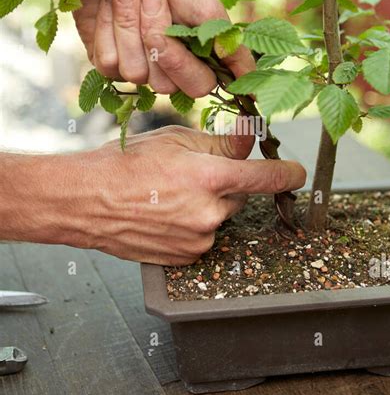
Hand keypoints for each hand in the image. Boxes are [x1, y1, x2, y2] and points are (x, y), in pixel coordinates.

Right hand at [74, 125, 305, 264]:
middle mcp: (210, 213)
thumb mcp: (176, 139)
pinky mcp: (187, 258)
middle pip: (240, 197)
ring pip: (221, 218)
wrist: (88, 201)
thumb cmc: (125, 164)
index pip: (267, 177)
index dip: (287, 173)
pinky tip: (167, 214)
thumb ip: (221, 142)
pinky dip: (194, 227)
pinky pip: (204, 239)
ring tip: (171, 196)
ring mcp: (198, 240)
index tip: (297, 172)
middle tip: (193, 176)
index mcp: (210, 178)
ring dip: (208, 207)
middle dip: (227, 185)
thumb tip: (251, 135)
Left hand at [75, 0, 255, 95]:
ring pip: (135, 73)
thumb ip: (221, 35)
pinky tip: (107, 1)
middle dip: (157, 36)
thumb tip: (247, 74)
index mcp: (198, 48)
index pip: (205, 83)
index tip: (217, 72)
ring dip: (128, 25)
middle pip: (168, 85)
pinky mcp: (106, 60)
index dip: (200, 75)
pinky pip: (108, 63)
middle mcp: (169, 62)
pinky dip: (107, 25)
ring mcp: (137, 64)